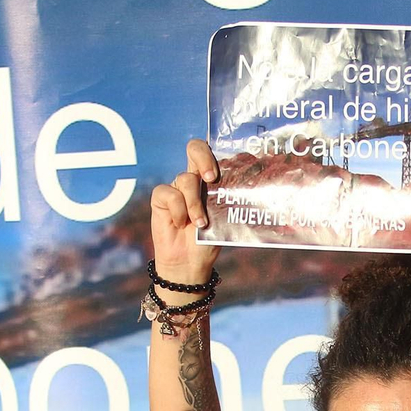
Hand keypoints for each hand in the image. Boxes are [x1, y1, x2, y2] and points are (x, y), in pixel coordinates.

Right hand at [150, 139, 221, 298]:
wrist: (189, 263)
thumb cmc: (209, 241)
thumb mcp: (223, 220)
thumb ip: (228, 201)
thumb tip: (249, 188)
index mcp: (211, 180)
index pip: (214, 153)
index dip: (218, 152)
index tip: (227, 169)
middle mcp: (193, 179)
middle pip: (195, 148)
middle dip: (204, 158)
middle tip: (211, 178)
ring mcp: (176, 187)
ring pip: (186, 179)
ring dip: (194, 204)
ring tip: (199, 224)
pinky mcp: (161, 198)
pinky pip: (169, 194)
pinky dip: (178, 211)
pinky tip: (180, 224)